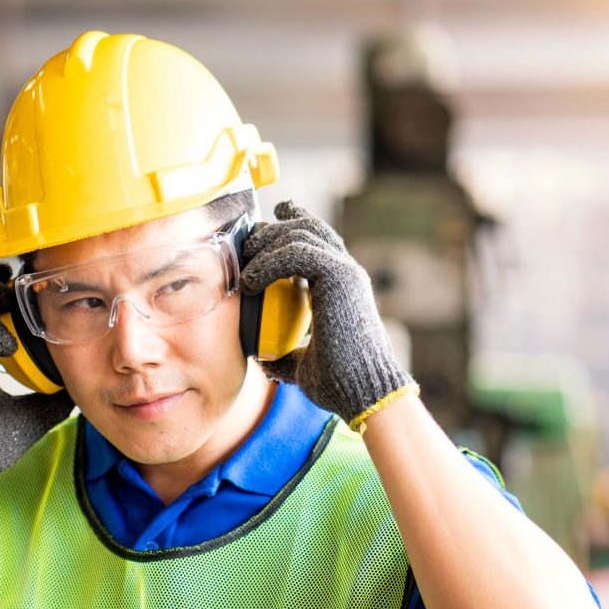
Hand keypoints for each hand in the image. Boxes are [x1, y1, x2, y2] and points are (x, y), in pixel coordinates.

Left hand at [238, 201, 412, 425]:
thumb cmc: (339, 384)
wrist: (364, 393)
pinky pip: (298, 251)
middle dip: (272, 229)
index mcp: (341, 286)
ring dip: (267, 243)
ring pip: (302, 232)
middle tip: (246, 246)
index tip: (274, 214)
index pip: (317, 240)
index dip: (295, 220)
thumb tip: (263, 358)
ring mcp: (346, 272)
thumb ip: (286, 354)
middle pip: (307, 227)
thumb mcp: (303, 364)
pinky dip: (270, 261)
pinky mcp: (340, 277)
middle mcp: (347, 272)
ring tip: (245, 268)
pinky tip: (252, 282)